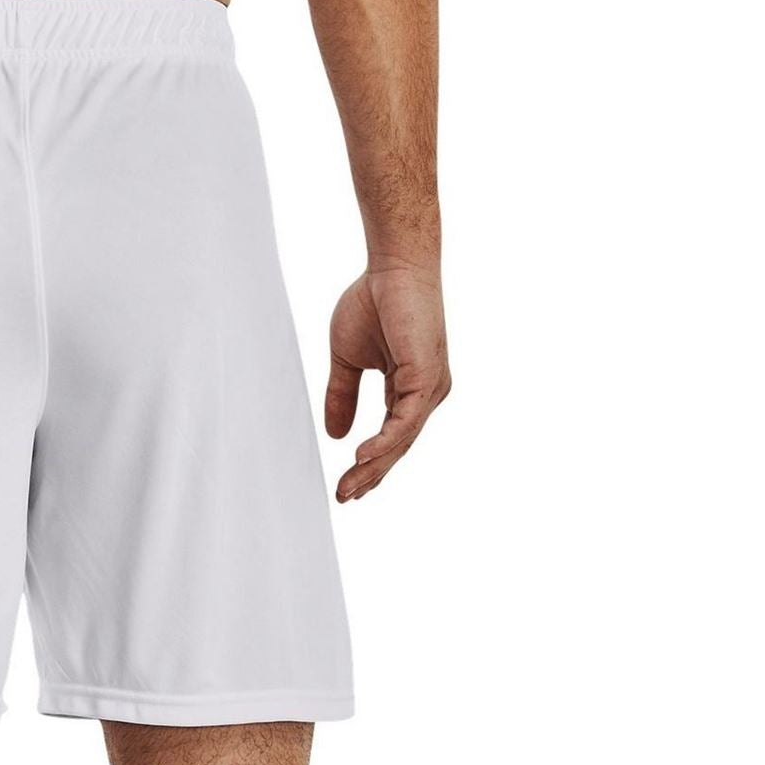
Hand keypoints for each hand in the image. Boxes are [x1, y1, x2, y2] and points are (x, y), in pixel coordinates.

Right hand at [324, 264, 450, 501]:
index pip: (390, 437)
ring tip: (350, 487)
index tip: (347, 487)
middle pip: (397, 447)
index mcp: (409, 389)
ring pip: (402, 440)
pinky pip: (405, 421)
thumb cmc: (373, 303)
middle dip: (370, 475)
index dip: (370, 464)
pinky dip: (385, 442)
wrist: (391, 268)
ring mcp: (430, 387)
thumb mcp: (347, 360)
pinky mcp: (427, 377)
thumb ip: (342, 396)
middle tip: (344, 496)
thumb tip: (334, 434)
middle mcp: (425, 393)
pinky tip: (363, 457)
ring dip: (374, 467)